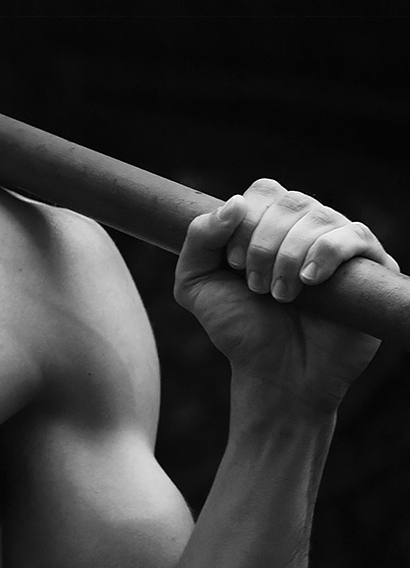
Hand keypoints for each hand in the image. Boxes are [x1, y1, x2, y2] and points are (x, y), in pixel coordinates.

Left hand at [174, 179, 399, 412]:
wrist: (277, 375)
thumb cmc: (240, 330)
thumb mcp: (196, 284)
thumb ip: (198, 239)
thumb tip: (234, 203)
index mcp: (270, 224)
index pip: (264, 192)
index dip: (245, 222)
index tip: (233, 265)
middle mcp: (308, 228)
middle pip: (291, 202)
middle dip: (263, 244)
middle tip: (256, 287)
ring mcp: (342, 245)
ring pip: (320, 216)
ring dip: (290, 256)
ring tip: (280, 296)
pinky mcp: (372, 266)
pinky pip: (356, 235)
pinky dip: (327, 252)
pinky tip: (311, 281)